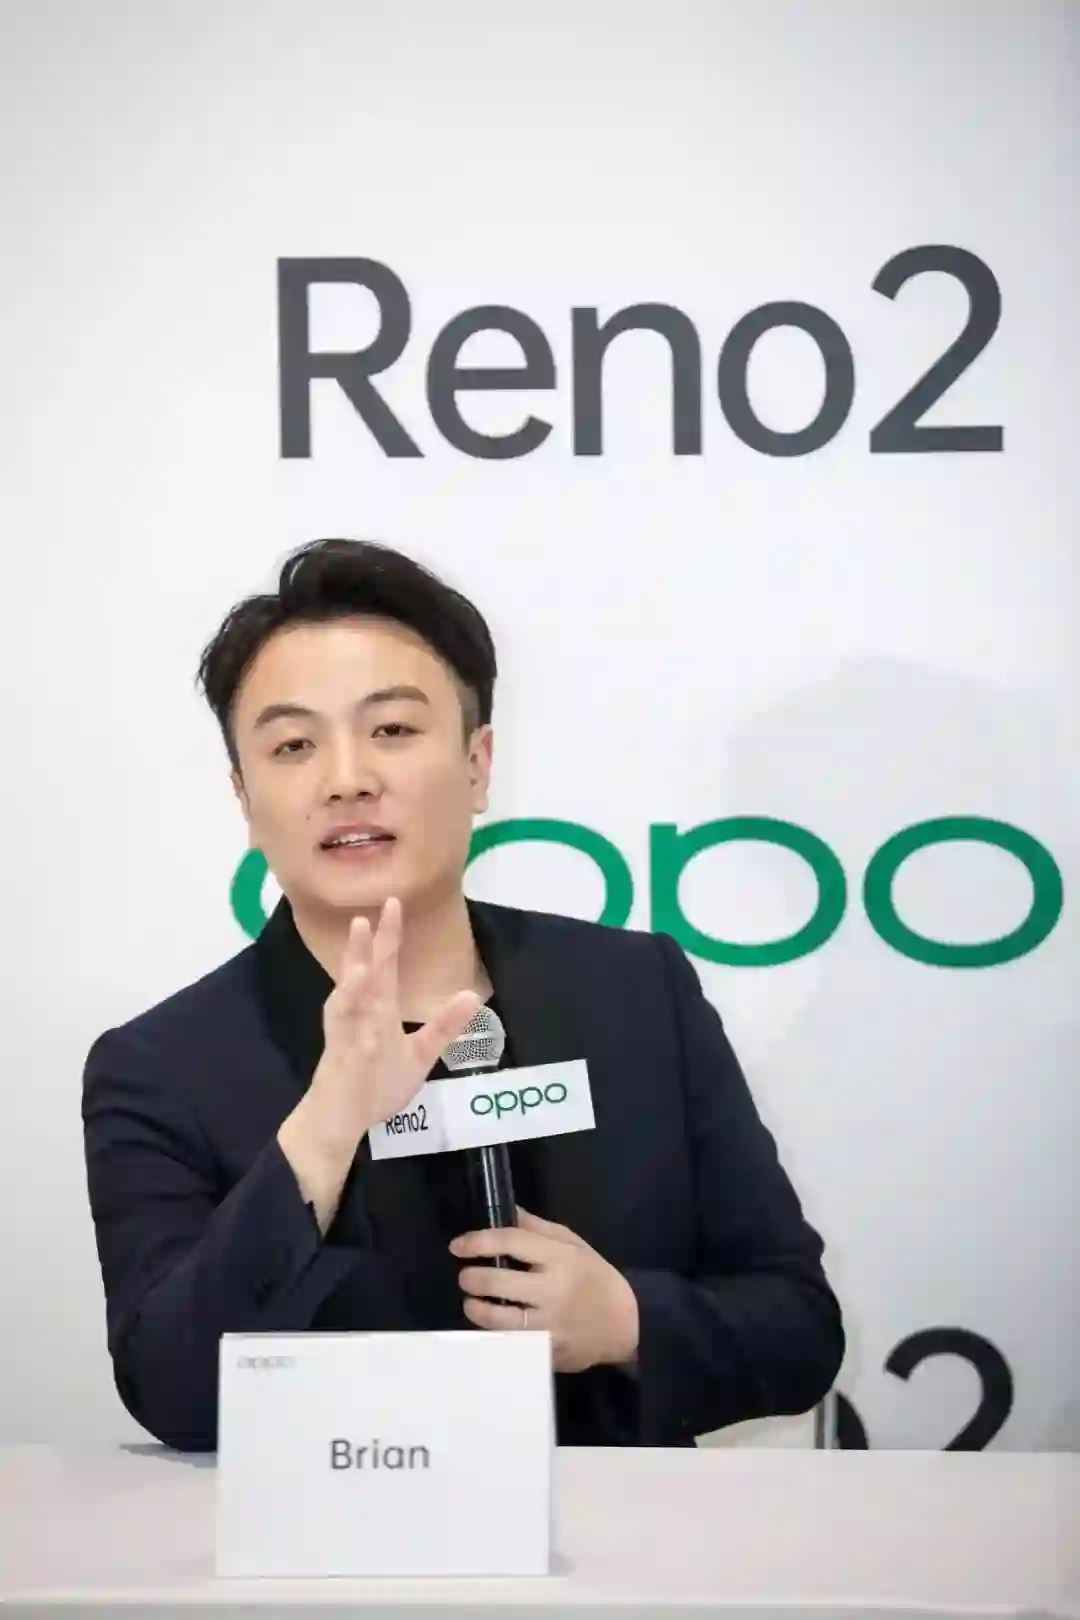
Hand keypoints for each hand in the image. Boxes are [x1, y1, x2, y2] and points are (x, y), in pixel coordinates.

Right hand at [279, 897, 480, 1228]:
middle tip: (371, 914)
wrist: (344, 1120)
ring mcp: (349, 1037)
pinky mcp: (344, 1063)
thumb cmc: (376, 1083)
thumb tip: (473, 995)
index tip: (395, 902)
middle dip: (367, 946)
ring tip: (361, 957)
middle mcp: (361, 1015)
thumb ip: (444, 1025)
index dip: (390, 935)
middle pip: (364, 973)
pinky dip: (355, 1031)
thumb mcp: (421, 1053)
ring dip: (353, 985)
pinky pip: (349, 1046)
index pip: (385, 964)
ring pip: (348, 1004)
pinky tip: (366, 1023)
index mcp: (379, 1009)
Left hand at [450, 1208, 639, 1373]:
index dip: (479, 1241)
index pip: (511, 1242)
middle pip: (497, 1282)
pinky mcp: (547, 1350)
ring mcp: (549, 1324)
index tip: (458, 1245)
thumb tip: (507, 1211)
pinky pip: (511, 1343)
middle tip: (465, 1276)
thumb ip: (538, 1228)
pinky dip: (494, 1334)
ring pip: (498, 1319)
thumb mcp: (574, 1245)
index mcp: (560, 1258)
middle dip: (471, 1277)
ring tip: (472, 1302)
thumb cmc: (597, 1278)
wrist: (626, 1325)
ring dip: (476, 1309)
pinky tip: (490, 1326)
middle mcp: (552, 1290)